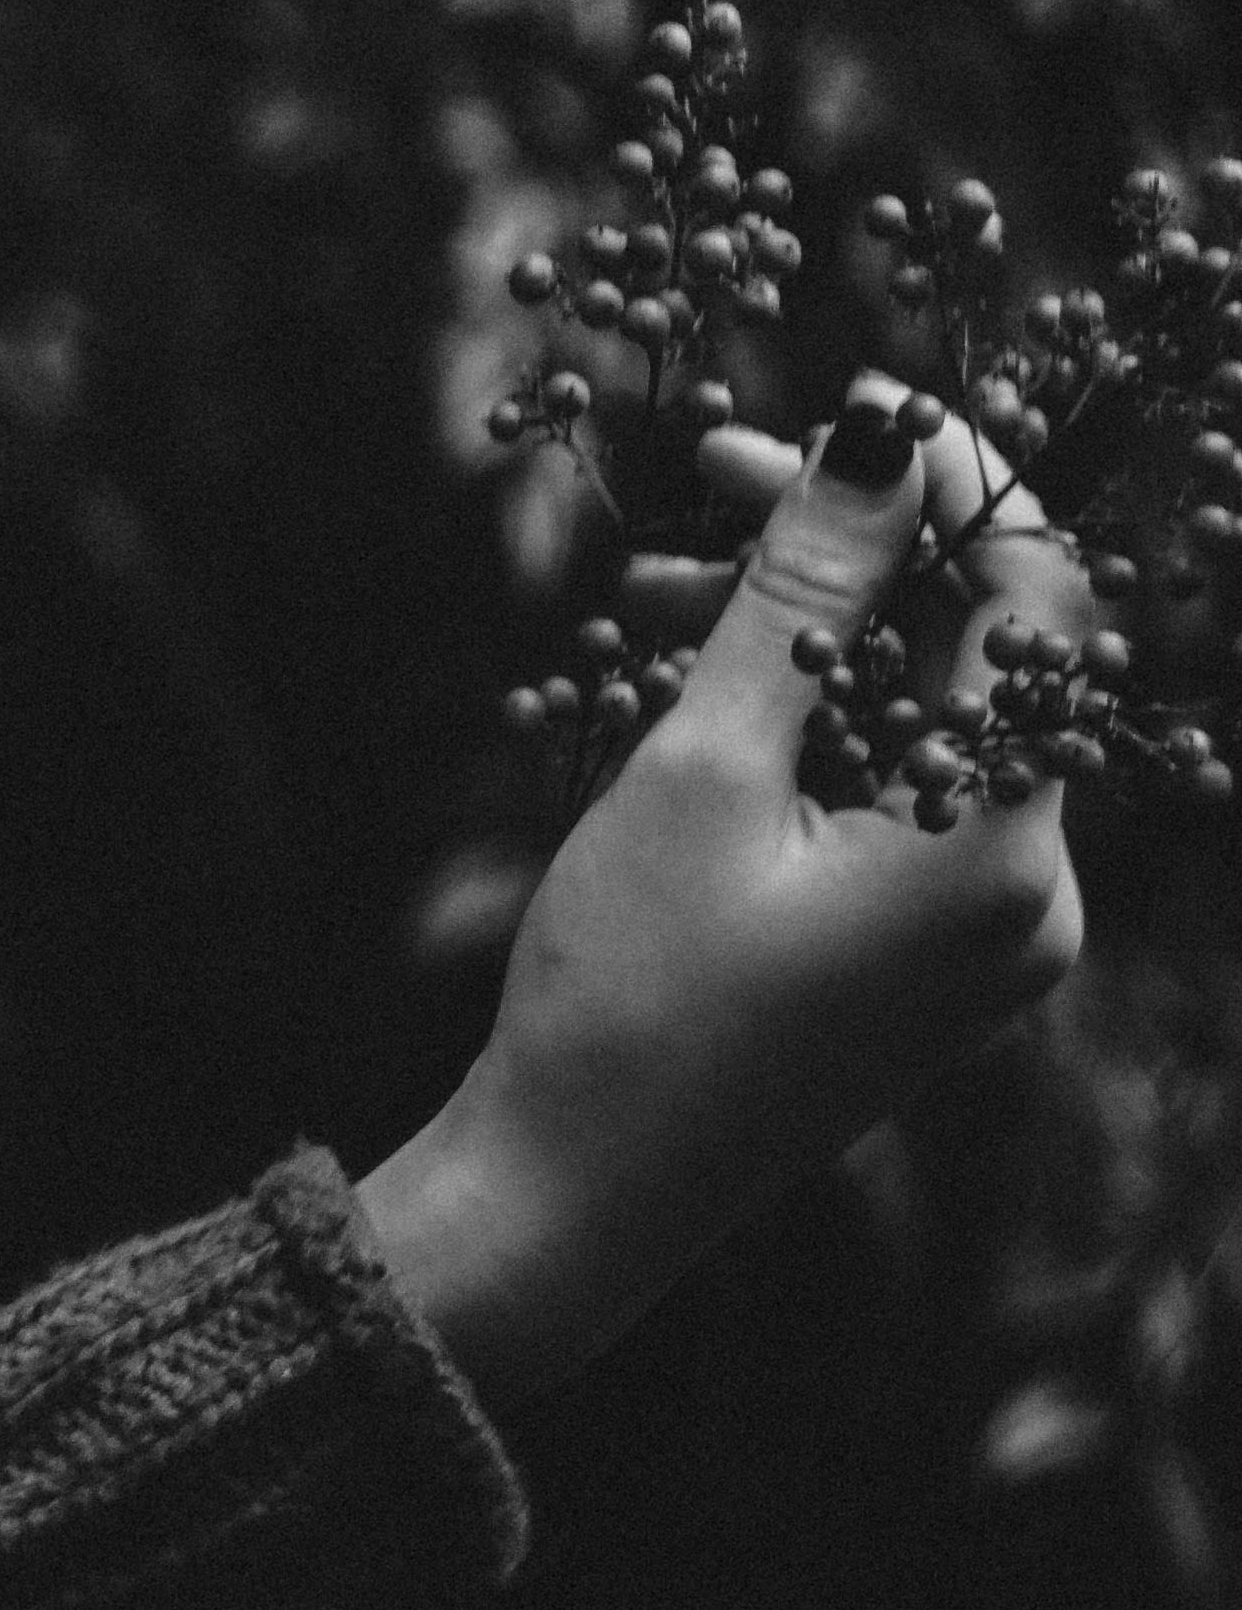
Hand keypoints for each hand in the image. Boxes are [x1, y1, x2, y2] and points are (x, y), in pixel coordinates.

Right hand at [365, 391, 1089, 1407]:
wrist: (572, 1200)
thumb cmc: (629, 997)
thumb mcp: (707, 769)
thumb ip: (806, 593)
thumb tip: (885, 437)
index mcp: (1005, 857)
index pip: (1037, 609)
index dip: (954, 487)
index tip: (844, 409)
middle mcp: (1029, 899)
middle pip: (972, 655)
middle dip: (845, 553)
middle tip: (707, 474)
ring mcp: (980, 938)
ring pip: (919, 717)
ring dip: (803, 634)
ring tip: (651, 593)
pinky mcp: (919, 957)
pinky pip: (890, 793)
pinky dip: (805, 724)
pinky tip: (687, 677)